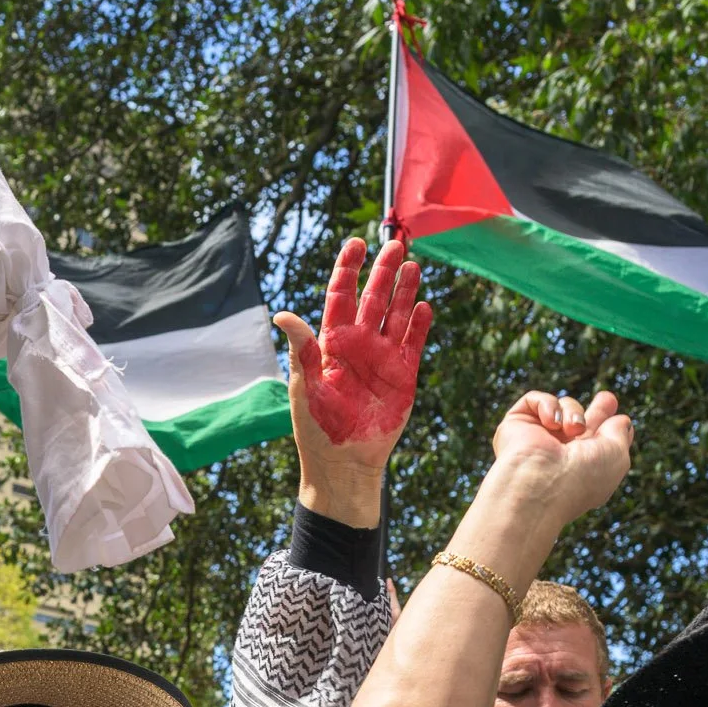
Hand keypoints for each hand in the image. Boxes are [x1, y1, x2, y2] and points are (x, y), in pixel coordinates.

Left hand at [272, 238, 429, 528]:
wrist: (344, 463)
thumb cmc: (316, 428)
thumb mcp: (305, 387)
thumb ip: (302, 349)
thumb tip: (282, 315)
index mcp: (331, 342)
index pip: (340, 296)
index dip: (348, 269)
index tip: (355, 243)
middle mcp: (359, 344)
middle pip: (372, 298)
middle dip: (382, 272)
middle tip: (394, 244)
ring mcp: (383, 357)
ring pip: (396, 314)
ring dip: (404, 290)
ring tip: (412, 265)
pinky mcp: (404, 374)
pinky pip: (414, 342)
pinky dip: (420, 323)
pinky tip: (424, 305)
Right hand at [485, 390, 634, 523]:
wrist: (540, 484)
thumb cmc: (581, 477)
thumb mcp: (616, 455)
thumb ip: (621, 432)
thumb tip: (620, 418)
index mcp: (582, 464)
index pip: (595, 440)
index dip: (608, 424)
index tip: (617, 413)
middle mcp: (559, 453)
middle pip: (579, 421)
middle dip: (596, 409)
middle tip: (607, 398)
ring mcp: (537, 440)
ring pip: (563, 406)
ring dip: (573, 412)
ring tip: (573, 429)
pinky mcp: (515, 426)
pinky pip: (534, 400)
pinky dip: (547, 405)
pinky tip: (551, 422)